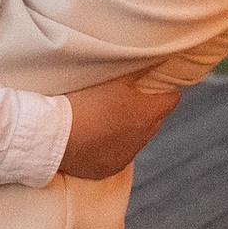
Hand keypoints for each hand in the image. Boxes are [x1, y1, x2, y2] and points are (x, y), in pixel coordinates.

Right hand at [60, 74, 179, 178]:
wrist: (55, 136)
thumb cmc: (84, 102)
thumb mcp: (113, 78)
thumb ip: (137, 69)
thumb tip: (155, 59)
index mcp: (147, 114)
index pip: (172, 99)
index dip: (165, 88)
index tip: (156, 83)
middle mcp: (142, 138)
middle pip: (155, 119)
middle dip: (146, 108)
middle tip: (129, 97)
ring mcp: (126, 156)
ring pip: (136, 139)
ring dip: (128, 129)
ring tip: (107, 117)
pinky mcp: (109, 169)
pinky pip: (117, 155)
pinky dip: (111, 146)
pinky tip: (96, 137)